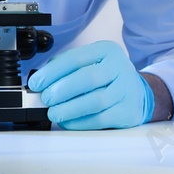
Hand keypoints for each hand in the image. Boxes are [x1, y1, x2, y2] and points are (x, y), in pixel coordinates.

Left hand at [28, 40, 152, 129]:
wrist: (137, 93)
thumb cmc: (107, 78)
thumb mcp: (91, 62)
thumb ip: (67, 67)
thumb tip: (42, 80)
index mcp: (106, 51)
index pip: (75, 58)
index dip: (52, 72)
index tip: (37, 83)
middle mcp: (119, 67)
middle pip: (87, 78)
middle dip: (61, 90)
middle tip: (46, 98)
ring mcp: (126, 90)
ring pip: (95, 101)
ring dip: (69, 109)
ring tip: (54, 113)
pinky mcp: (127, 111)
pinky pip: (100, 119)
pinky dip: (79, 122)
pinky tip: (68, 122)